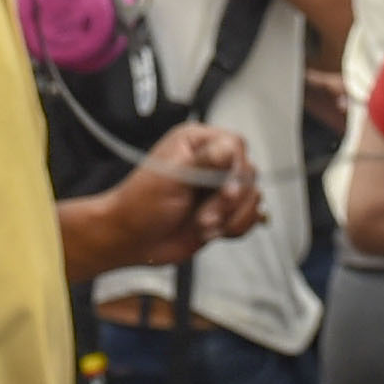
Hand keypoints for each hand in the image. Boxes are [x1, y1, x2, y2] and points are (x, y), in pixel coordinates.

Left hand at [56, 123, 263, 278]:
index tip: (225, 192)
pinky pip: (249, 217)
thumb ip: (205, 162)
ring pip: (252, 198)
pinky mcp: (223, 212)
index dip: (235, 171)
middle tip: (205, 216)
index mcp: (197, 143)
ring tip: (202, 225)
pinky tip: (211, 231)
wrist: (132, 240)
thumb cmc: (141, 205)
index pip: (235, 146)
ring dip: (230, 218)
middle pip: (247, 174)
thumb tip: (229, 148)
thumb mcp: (172, 178)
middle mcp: (211, 163)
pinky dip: (234, 228)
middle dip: (228, 202)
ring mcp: (218, 189)